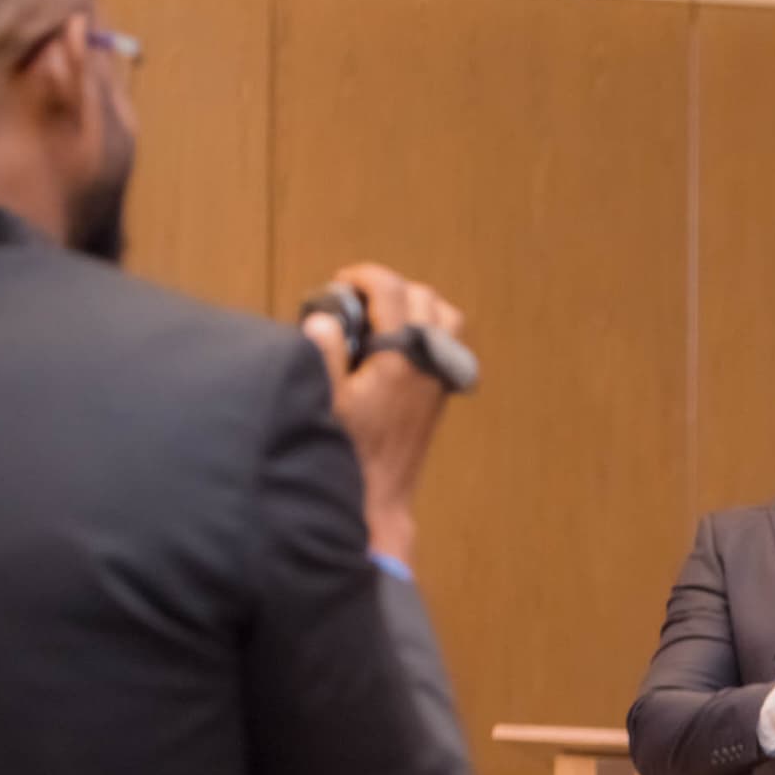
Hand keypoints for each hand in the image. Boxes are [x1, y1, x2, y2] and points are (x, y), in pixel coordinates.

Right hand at [300, 261, 462, 565]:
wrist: (379, 497)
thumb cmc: (350, 454)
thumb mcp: (325, 400)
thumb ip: (324, 353)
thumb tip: (324, 320)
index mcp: (400, 358)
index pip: (392, 290)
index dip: (365, 276)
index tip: (343, 282)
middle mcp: (429, 363)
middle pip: (424, 297)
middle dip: (390, 289)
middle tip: (358, 300)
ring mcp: (440, 377)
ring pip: (447, 318)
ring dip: (417, 306)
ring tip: (383, 316)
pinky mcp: (442, 392)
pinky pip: (450, 344)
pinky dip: (431, 330)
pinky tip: (400, 344)